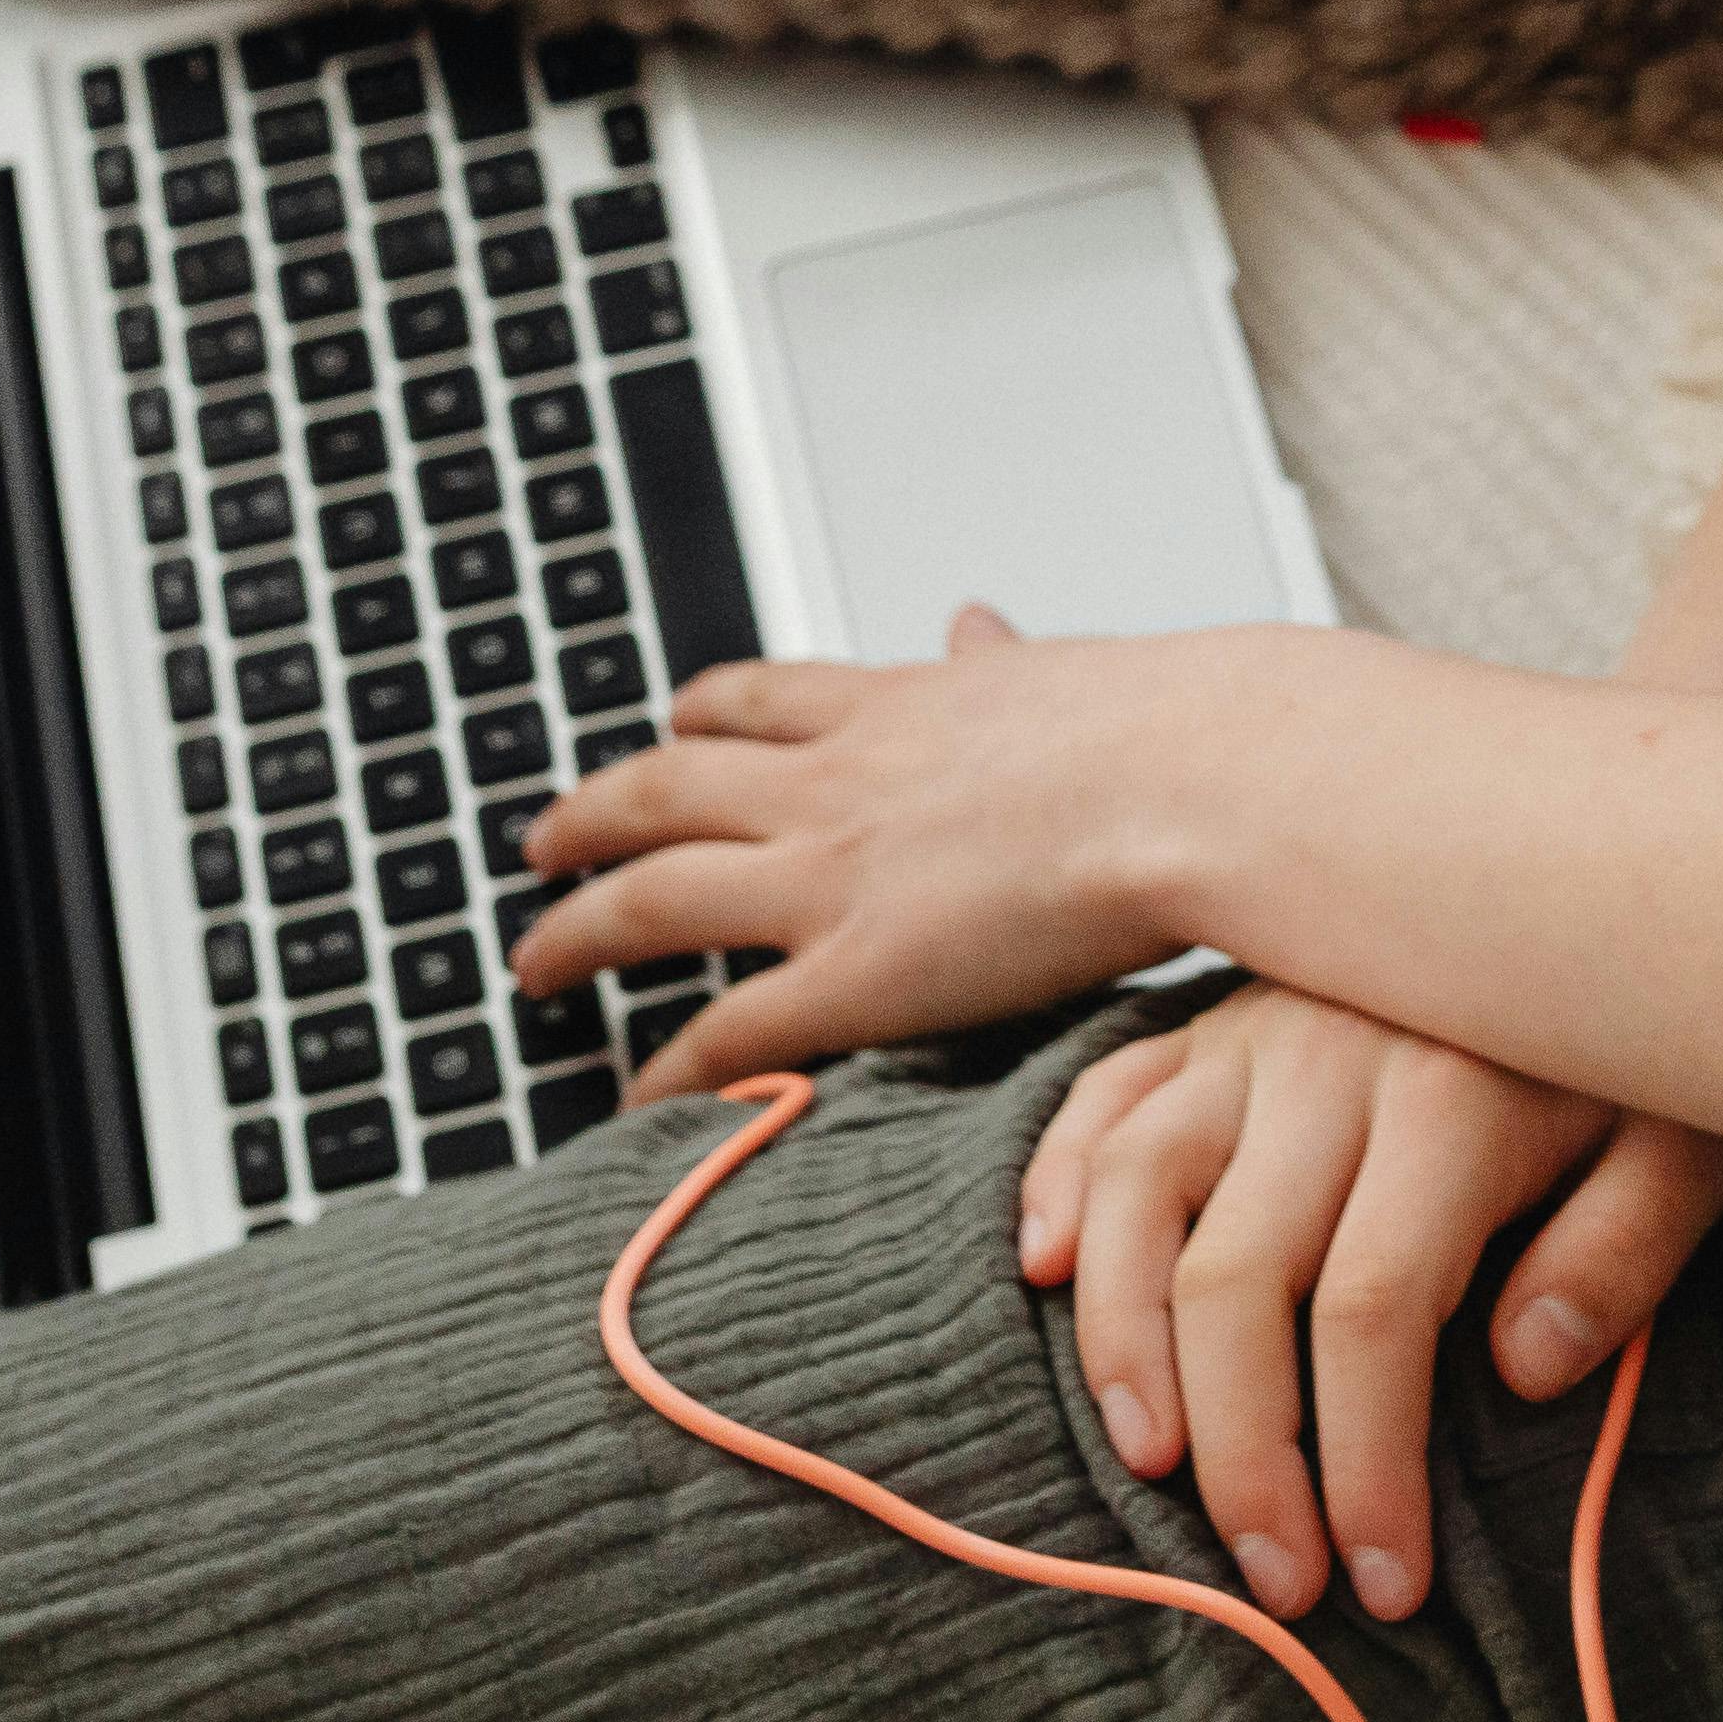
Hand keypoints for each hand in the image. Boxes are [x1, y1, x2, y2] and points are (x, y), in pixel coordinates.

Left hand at [510, 605, 1252, 1086]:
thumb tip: (976, 618)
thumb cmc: (1161, 728)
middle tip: (539, 843)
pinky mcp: (855, 973)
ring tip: (532, 966)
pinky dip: (667, 1070)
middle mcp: (834, 782)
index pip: (758, 699)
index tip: (665, 725)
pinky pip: (726, 1031)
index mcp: (893, 705)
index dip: (696, 718)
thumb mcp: (1056, 671)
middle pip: (664, 790)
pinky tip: (634, 1102)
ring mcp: (830, 875)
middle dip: (590, 816)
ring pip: (654, 899)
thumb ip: (1001, 661)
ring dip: (579, 931)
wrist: (1190, 778)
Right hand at [1015, 984, 1722, 1625]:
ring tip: (1149, 1463)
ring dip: (1124, 1339)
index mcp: (1451, 1096)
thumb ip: (1621, 1253)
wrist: (1618, 884)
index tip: (1382, 1582)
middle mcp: (1331, 1056)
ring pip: (1140, 1188)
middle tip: (1275, 1578)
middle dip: (1244, 1453)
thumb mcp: (1695, 1141)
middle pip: (1236, 1276)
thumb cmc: (1652, 1048)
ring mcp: (1256, 1031)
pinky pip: (1104, 1094)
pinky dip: (1059, 1180)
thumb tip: (1518, 1371)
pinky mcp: (1214, 1019)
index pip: (1372, 1312)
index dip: (1365, 1464)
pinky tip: (1049, 1273)